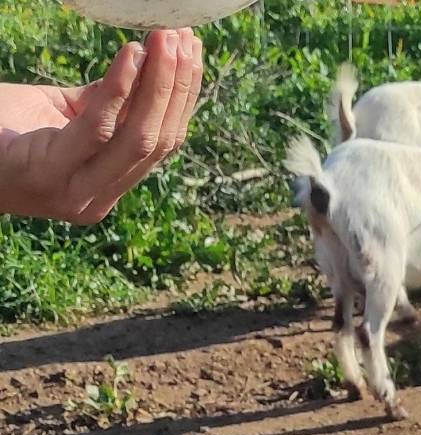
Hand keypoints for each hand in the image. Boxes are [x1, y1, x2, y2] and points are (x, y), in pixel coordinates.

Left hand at [0, 29, 202, 225]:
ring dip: (157, 85)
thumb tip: (139, 69)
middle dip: (176, 88)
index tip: (192, 54)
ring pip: (137, 139)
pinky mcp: (52, 175)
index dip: (182, 99)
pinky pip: (97, 127)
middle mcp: (98, 199)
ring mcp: (77, 193)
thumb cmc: (1, 131)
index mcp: (105, 188)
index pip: (161, 145)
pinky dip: (118, 89)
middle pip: (157, 142)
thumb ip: (98, 105)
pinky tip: (130, 54)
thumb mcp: (59, 115)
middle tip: (183, 40)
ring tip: (164, 40)